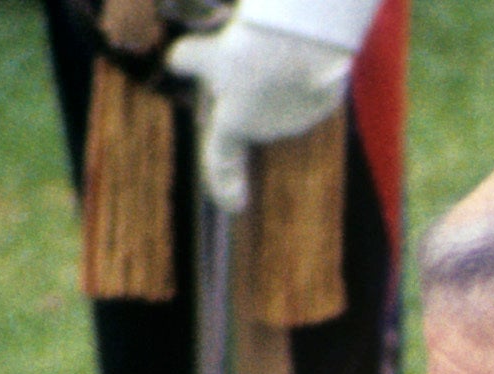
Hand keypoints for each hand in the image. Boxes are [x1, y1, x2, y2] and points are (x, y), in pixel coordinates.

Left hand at [163, 19, 355, 210]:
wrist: (298, 46)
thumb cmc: (246, 55)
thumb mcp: (205, 53)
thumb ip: (186, 60)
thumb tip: (174, 61)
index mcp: (233, 125)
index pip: (220, 159)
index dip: (222, 184)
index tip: (232, 207)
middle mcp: (266, 130)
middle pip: (248, 116)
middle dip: (245, 98)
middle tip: (241, 65)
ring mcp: (297, 119)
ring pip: (275, 102)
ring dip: (269, 84)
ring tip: (268, 56)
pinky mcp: (320, 104)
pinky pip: (300, 91)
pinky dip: (292, 78)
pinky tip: (293, 59)